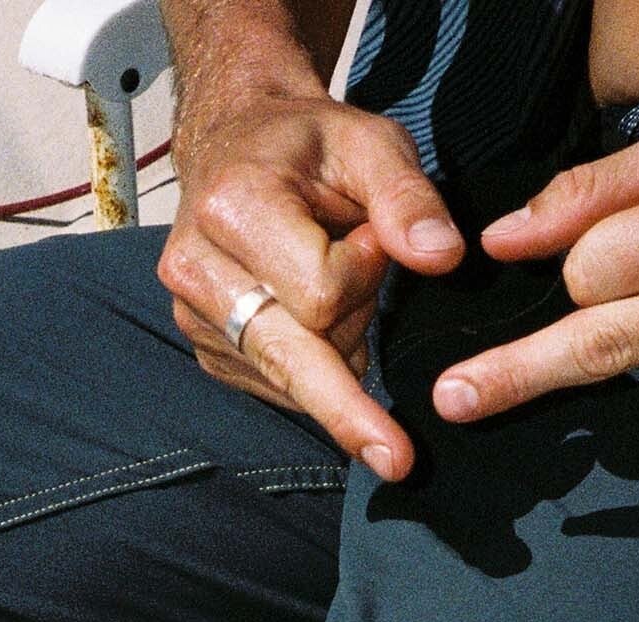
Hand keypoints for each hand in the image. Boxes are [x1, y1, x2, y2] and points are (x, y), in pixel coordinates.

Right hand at [159, 89, 466, 478]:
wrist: (235, 142)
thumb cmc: (309, 145)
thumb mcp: (369, 142)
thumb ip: (407, 196)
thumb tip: (442, 257)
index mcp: (233, 208)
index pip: (318, 294)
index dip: (363, 275)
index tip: (372, 237)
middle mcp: (198, 270)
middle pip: (292, 360)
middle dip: (350, 407)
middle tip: (399, 461)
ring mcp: (195, 318)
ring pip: (290, 377)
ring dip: (336, 347)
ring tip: (334, 282)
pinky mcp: (207, 351)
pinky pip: (277, 388)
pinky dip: (315, 364)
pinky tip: (313, 320)